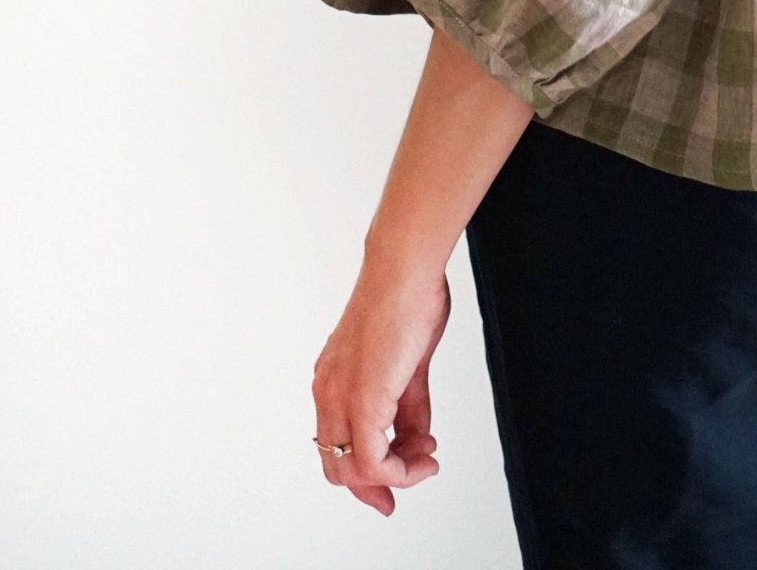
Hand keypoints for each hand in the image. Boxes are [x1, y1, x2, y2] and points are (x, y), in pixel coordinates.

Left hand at [310, 258, 451, 515]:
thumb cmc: (406, 300)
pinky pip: (371, 461)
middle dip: (378, 486)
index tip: (398, 479)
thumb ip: (408, 403)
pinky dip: (399, 470)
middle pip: (338, 468)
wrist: (404, 270)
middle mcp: (328, 394)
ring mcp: (340, 398)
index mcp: (333, 382)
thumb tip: (418, 436)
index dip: (365, 473)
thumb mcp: (408, 364)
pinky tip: (425, 455)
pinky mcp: (362, 401)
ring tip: (428, 458)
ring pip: (352, 471)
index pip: (337, 446)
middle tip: (414, 479)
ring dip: (397, 475)